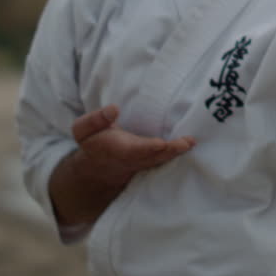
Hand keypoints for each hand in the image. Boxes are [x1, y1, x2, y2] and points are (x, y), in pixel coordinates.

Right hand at [70, 105, 195, 187]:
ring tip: (191, 142)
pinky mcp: (151, 161)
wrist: (100, 166)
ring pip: (162, 159)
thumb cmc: (94, 141)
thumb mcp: (83, 129)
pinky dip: (178, 153)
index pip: (133, 149)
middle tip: (187, 142)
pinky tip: (191, 143)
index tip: (160, 144)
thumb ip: (95, 119)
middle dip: (170, 150)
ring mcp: (143, 162)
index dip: (147, 147)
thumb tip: (114, 109)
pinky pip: (165, 159)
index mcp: (116, 149)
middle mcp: (133, 158)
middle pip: (154, 156)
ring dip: (177, 152)